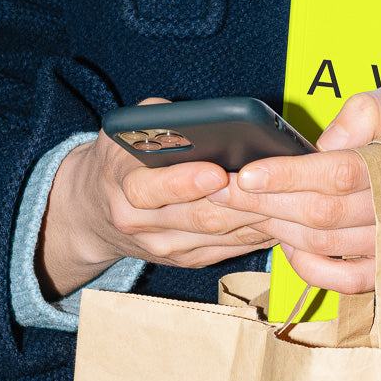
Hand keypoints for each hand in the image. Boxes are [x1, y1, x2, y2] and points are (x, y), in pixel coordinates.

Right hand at [37, 99, 264, 299]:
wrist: (94, 210)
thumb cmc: (122, 156)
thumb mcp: (128, 129)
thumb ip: (161, 120)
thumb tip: (207, 120)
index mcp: (120, 182)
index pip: (150, 189)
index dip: (185, 182)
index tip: (217, 172)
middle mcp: (138, 221)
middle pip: (197, 216)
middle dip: (238, 201)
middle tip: (272, 185)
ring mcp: (163, 246)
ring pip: (218, 236)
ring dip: (255, 218)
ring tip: (286, 199)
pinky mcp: (185, 260)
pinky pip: (228, 249)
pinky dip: (256, 234)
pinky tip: (280, 217)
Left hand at [207, 84, 380, 294]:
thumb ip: (362, 112)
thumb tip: (319, 147)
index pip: (340, 174)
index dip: (289, 175)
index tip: (247, 172)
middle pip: (325, 214)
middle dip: (266, 203)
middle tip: (222, 190)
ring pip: (328, 246)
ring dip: (277, 230)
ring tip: (242, 210)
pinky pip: (347, 281)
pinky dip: (309, 268)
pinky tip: (284, 244)